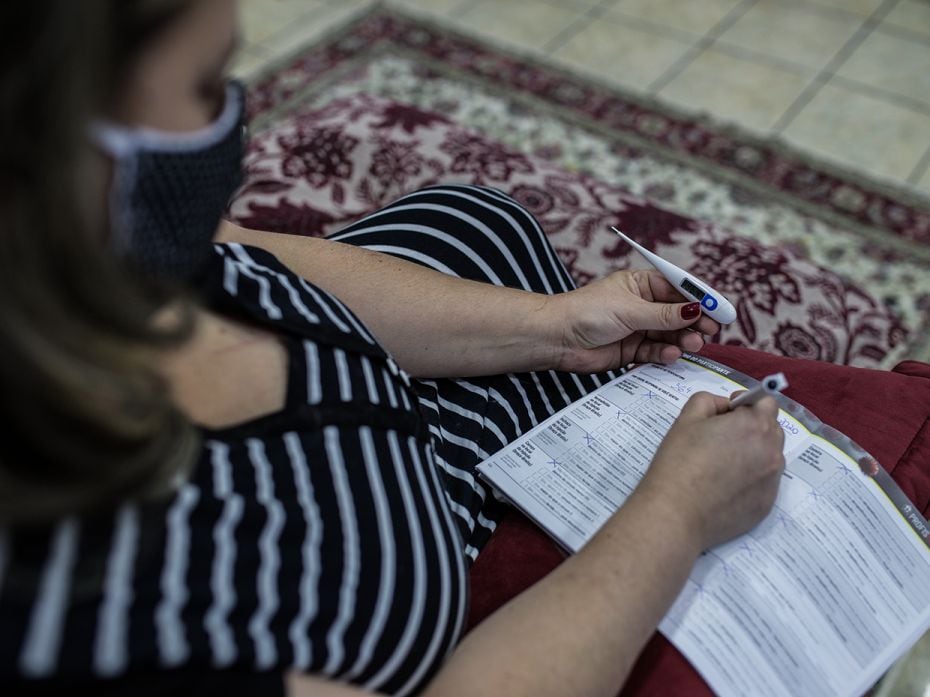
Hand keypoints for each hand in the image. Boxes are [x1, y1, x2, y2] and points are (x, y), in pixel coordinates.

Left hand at [548, 269, 721, 373]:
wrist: (557, 338)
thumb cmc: (586, 312)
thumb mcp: (630, 310)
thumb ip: (664, 314)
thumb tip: (696, 310)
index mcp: (641, 284)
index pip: (679, 289)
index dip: (700, 299)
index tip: (719, 310)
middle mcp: (642, 306)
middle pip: (678, 314)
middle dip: (694, 322)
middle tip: (708, 332)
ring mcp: (637, 329)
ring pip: (669, 335)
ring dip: (682, 340)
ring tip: (691, 345)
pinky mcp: (631, 350)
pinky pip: (655, 352)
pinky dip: (664, 354)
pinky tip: (670, 355)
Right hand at [636, 392, 784, 551]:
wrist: (676, 513)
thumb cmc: (679, 461)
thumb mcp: (686, 418)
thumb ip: (709, 401)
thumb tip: (725, 407)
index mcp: (755, 425)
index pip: (767, 402)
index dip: (746, 404)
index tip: (727, 414)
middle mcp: (772, 451)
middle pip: (772, 430)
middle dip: (752, 428)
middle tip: (721, 440)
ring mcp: (772, 480)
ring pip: (769, 457)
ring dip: (753, 453)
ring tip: (722, 466)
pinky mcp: (767, 504)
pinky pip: (764, 483)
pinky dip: (750, 479)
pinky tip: (723, 487)